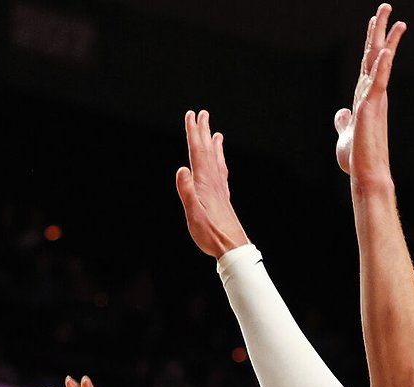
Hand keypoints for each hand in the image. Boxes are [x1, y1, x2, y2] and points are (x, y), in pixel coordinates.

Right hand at [174, 109, 250, 257]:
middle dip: (203, 131)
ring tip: (215, 133)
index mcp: (204, 183)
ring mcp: (220, 189)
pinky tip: (220, 163)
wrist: (231, 246)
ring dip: (213, 145)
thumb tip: (181, 169)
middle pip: (207, 151)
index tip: (191, 116)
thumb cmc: (210, 233)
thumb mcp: (193, 214)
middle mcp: (214, 181)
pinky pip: (221, 172)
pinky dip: (220, 162)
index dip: (194, 133)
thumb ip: (187, 191)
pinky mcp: (223, 197)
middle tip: (203, 114)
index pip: (197, 152)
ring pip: (216, 160)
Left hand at [333, 4, 405, 182]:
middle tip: (386, 6)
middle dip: (380, 31)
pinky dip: (382, 67)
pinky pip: (377, 84)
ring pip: (380, 65)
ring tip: (394, 19)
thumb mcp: (345, 134)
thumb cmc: (357, 158)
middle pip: (376, 56)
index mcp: (365, 97)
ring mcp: (373, 100)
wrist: (365, 174)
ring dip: (386, 41)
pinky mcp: (370, 109)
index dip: (371, 42)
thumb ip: (343, 120)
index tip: (375, 23)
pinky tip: (387, 51)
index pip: (368, 63)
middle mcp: (372, 94)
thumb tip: (341, 112)